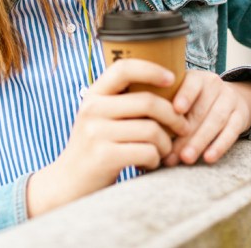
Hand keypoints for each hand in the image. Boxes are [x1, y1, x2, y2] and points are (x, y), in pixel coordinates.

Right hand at [26, 59, 190, 216]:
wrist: (68, 183)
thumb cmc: (95, 147)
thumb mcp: (100, 117)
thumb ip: (122, 101)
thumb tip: (166, 84)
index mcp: (94, 94)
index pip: (124, 68)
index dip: (151, 69)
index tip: (172, 78)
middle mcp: (92, 109)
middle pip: (148, 102)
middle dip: (174, 116)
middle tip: (182, 127)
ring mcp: (96, 133)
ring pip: (152, 130)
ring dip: (166, 143)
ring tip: (162, 151)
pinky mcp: (104, 156)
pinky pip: (147, 152)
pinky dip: (155, 160)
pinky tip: (149, 164)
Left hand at [163, 71, 250, 166]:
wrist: (230, 97)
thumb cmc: (195, 100)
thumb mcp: (182, 93)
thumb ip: (165, 102)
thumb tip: (142, 124)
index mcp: (197, 78)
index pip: (192, 84)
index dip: (185, 95)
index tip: (175, 109)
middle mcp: (215, 85)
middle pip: (200, 110)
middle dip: (184, 134)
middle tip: (170, 153)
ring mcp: (230, 100)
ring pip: (215, 122)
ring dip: (199, 142)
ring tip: (186, 158)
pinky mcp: (241, 116)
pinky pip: (231, 132)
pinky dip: (219, 146)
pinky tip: (208, 158)